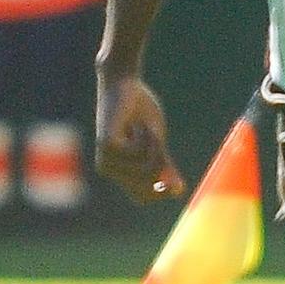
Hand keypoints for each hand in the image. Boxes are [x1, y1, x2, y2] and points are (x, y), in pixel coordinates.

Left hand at [96, 71, 185, 202]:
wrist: (124, 86)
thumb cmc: (139, 112)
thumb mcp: (157, 144)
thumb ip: (164, 167)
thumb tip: (179, 191)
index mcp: (119, 172)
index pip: (142, 197)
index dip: (161, 193)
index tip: (177, 183)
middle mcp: (109, 169)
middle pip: (148, 184)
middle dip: (161, 163)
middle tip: (158, 140)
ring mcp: (106, 159)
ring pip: (145, 168)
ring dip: (154, 147)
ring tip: (145, 129)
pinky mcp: (107, 146)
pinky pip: (138, 153)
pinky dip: (145, 138)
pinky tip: (135, 124)